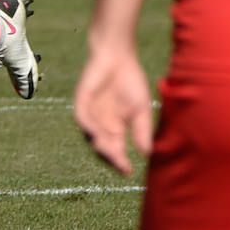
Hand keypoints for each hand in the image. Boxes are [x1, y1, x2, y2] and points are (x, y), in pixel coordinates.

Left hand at [73, 45, 153, 176]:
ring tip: (112, 152)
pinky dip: (90, 127)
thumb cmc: (130, 81)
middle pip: (103, 148)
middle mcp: (100, 126)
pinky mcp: (81, 102)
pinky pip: (82, 119)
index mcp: (114, 129)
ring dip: (100, 145)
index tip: (128, 173)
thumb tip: (148, 154)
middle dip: (111, 157)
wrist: (119, 56)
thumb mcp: (141, 109)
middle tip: (120, 164)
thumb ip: (142, 130)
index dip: (121, 163)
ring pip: (91, 137)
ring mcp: (90, 115)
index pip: (116, 151)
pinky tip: (99, 133)